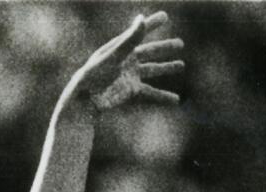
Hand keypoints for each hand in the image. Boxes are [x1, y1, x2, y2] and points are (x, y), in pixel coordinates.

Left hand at [69, 12, 183, 112]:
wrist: (85, 100)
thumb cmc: (94, 75)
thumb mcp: (113, 56)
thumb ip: (129, 39)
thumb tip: (141, 19)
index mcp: (122, 47)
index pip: (140, 32)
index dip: (152, 24)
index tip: (165, 16)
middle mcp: (127, 60)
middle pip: (150, 52)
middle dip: (165, 48)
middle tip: (180, 44)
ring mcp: (130, 76)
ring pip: (153, 70)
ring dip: (167, 68)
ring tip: (181, 65)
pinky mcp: (131, 91)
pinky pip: (151, 93)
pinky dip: (163, 96)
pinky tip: (176, 99)